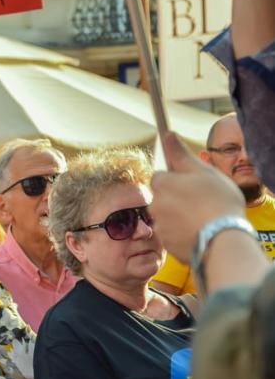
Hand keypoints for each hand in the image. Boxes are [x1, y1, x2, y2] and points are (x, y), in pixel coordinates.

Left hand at [150, 132, 244, 262]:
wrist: (222, 238)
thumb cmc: (216, 200)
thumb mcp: (202, 171)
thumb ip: (180, 154)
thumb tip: (167, 134)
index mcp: (162, 184)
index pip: (160, 177)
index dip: (176, 179)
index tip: (191, 184)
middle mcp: (155, 204)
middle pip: (163, 197)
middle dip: (176, 198)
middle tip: (201, 201)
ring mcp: (160, 225)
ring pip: (167, 216)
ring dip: (179, 216)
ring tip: (203, 218)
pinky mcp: (167, 243)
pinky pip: (173, 234)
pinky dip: (182, 232)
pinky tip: (199, 231)